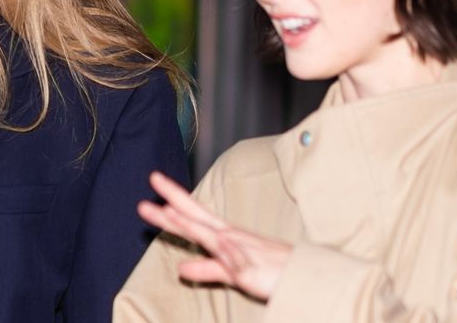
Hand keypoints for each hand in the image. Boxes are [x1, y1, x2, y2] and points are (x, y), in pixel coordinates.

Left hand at [138, 171, 291, 301]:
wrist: (304, 278)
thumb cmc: (271, 271)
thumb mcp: (233, 271)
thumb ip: (207, 269)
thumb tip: (181, 269)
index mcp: (224, 236)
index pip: (194, 213)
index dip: (173, 197)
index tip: (155, 178)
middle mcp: (230, 238)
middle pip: (197, 216)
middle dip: (174, 200)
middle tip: (152, 180)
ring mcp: (240, 253)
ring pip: (212, 236)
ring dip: (191, 224)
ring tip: (168, 212)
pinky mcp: (252, 271)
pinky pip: (237, 262)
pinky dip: (228, 252)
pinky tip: (219, 241)